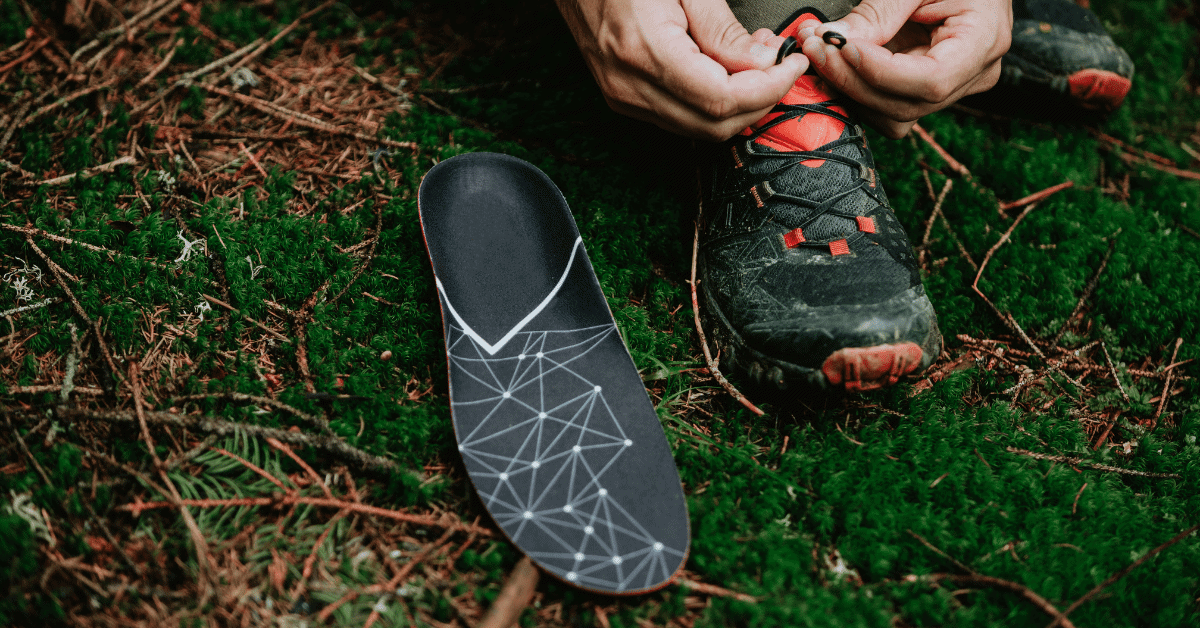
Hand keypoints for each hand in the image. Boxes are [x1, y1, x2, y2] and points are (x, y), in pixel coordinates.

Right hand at [553, 0, 808, 140]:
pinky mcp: (622, 95)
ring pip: (699, 128)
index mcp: (644, 52)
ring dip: (738, 103)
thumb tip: (761, 64)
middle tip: (780, 64)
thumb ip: (723, 30)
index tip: (791, 65)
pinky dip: (711, 102)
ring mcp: (621, 95)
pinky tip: (725, 70)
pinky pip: (679, 116)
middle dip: (759, 100)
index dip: (768, 89)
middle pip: (714, 125)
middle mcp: (628, 85)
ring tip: (754, 60)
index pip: (722, 100)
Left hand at [797, 0, 1011, 138]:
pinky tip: (835, 64)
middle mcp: (973, 74)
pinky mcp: (925, 89)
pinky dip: (856, 90)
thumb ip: (879, 11)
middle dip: (852, 80)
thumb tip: (831, 37)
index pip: (932, 81)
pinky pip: (888, 106)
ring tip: (820, 52)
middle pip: (906, 104)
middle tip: (816, 47)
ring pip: (892, 115)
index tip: (844, 47)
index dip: (881, 72)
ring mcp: (952, 87)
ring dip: (848, 89)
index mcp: (983, 41)